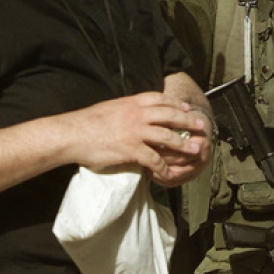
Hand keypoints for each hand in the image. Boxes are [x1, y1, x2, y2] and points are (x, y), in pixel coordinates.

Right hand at [66, 92, 209, 186]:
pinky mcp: (131, 149)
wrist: (72, 133)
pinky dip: (163, 167)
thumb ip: (126, 109)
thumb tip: (134, 111)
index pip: (161, 99)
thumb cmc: (87, 122)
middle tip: (201, 126)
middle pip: (170, 115)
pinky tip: (168, 174)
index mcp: (132, 102)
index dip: (176, 103)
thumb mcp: (111, 107)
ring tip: (196, 149)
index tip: (187, 108)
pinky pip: (153, 159)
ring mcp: (136, 131)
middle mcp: (137, 114)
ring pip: (167, 136)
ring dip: (183, 144)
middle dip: (188, 121)